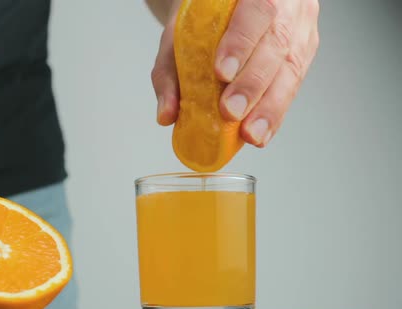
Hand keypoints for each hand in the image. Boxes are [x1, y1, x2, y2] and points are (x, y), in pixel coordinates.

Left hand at [151, 0, 319, 147]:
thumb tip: (166, 114)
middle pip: (278, 43)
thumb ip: (170, 71)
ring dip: (270, 107)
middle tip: (231, 111)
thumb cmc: (202, 20)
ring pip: (292, 68)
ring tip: (251, 133)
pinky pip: (294, 85)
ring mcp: (301, 29)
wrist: (223, 11)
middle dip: (253, 83)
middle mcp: (288, 6)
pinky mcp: (304, 54)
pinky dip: (275, 112)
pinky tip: (262, 133)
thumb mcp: (178, 35)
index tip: (222, 73)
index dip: (241, 42)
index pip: (257, 10)